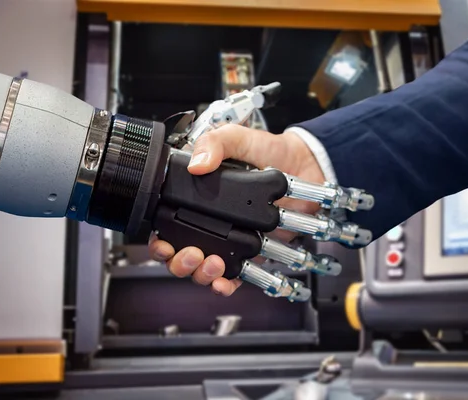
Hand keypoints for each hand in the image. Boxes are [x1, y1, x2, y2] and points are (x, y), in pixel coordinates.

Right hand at [148, 124, 324, 295]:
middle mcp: (210, 221)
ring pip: (202, 268)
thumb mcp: (238, 138)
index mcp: (198, 197)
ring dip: (201, 273)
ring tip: (212, 264)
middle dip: (179, 262)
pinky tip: (223, 283)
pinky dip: (225, 285)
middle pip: (179, 253)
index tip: (163, 242)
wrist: (307, 165)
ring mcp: (230, 239)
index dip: (160, 238)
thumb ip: (215, 143)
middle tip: (191, 254)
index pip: (167, 223)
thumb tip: (196, 165)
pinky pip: (233, 276)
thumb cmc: (270, 151)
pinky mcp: (251, 252)